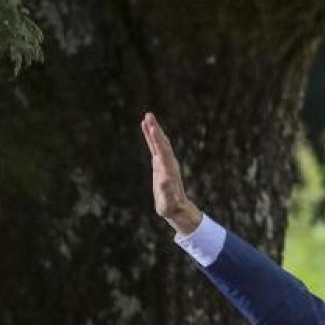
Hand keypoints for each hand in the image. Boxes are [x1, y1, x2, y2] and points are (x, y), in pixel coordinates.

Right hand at [140, 113, 202, 233]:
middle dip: (155, 130)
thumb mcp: (168, 203)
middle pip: (162, 143)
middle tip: (149, 115)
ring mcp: (165, 162)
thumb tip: (164, 181)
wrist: (178, 209)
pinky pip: (155, 147)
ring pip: (159, 143)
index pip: (163, 152)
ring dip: (154, 130)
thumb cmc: (171, 208)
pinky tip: (146, 128)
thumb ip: (168, 192)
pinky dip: (151, 137)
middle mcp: (169, 163)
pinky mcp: (160, 164)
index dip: (157, 140)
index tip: (152, 128)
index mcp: (169, 170)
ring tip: (147, 117)